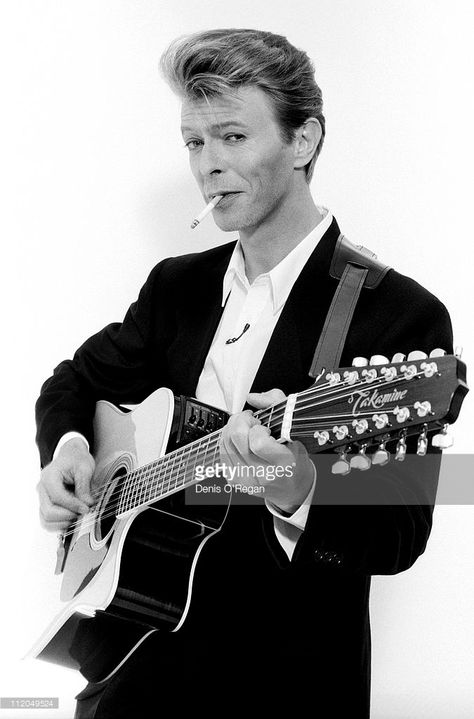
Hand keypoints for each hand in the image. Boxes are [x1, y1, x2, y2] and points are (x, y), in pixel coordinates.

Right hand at [36, 438, 95, 531]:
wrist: (71, 455)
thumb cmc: (76, 459)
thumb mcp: (84, 468)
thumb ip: (84, 487)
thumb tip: (87, 504)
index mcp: (49, 477)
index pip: (57, 497)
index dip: (73, 505)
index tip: (87, 508)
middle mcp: (41, 488)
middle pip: (48, 511)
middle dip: (68, 515)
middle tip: (83, 512)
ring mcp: (42, 498)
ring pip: (45, 519)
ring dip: (63, 522)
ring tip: (78, 515)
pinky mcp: (46, 504)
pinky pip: (47, 520)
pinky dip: (59, 524)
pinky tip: (72, 518)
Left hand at [220, 389, 314, 513]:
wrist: (292, 487)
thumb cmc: (294, 460)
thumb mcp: (295, 431)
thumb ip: (277, 406)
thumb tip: (253, 397)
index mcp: (283, 464)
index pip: (258, 442)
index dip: (258, 428)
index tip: (264, 426)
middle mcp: (263, 475)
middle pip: (237, 439)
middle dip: (242, 421)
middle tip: (251, 420)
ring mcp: (246, 479)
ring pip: (226, 442)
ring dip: (233, 427)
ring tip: (246, 428)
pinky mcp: (234, 480)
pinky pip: (222, 451)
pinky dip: (227, 439)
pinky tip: (239, 439)